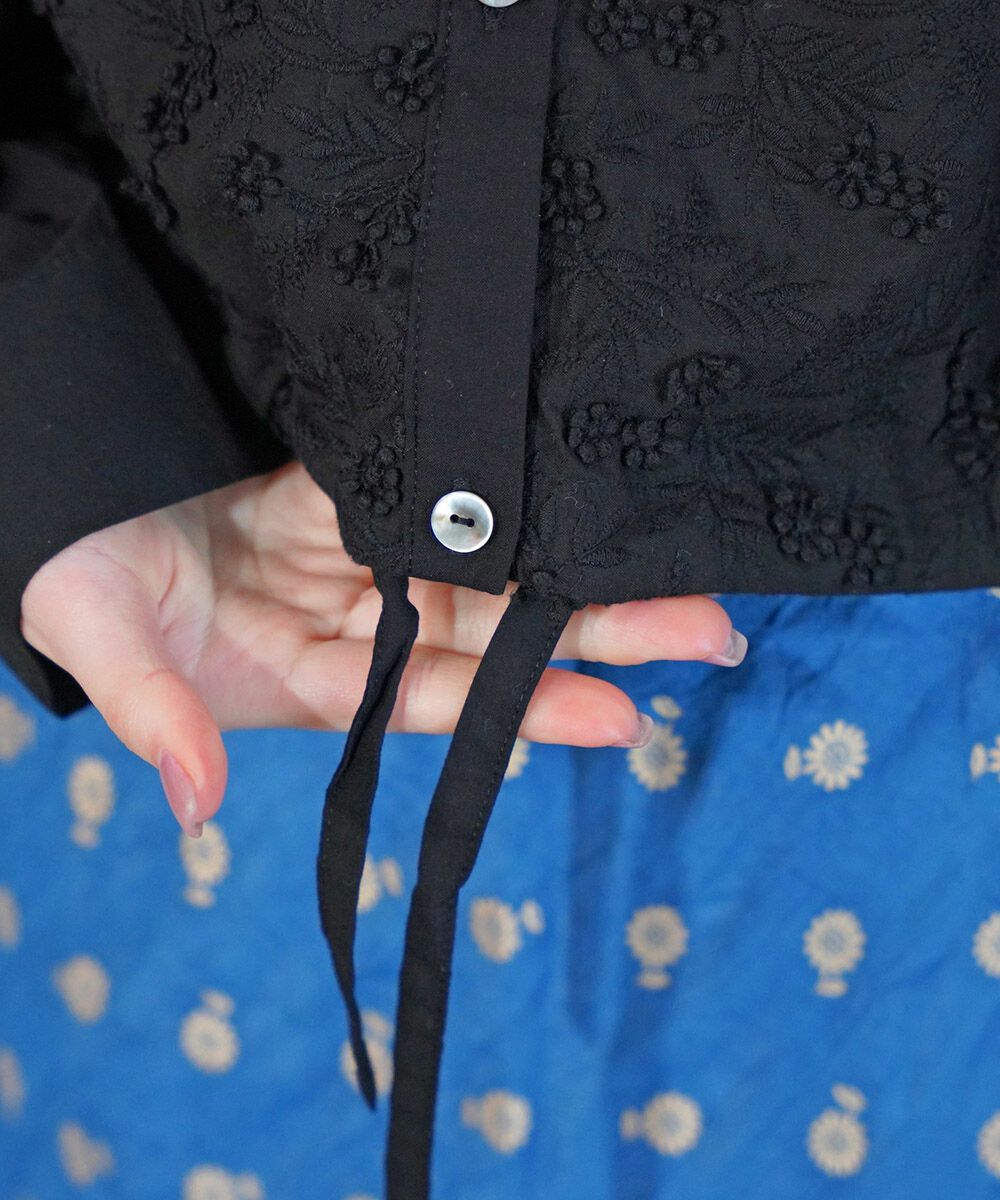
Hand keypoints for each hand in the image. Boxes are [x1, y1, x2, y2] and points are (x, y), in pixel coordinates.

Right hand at [20, 461, 745, 835]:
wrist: (76, 492)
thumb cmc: (82, 573)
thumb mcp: (102, 639)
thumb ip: (155, 716)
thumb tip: (195, 811)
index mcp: (312, 676)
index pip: (434, 697)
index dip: (520, 707)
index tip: (618, 712)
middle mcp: (360, 621)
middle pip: (493, 633)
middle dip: (596, 635)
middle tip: (708, 634)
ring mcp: (366, 551)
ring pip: (492, 562)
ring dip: (579, 564)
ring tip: (683, 566)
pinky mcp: (358, 484)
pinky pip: (445, 489)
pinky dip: (510, 493)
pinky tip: (586, 488)